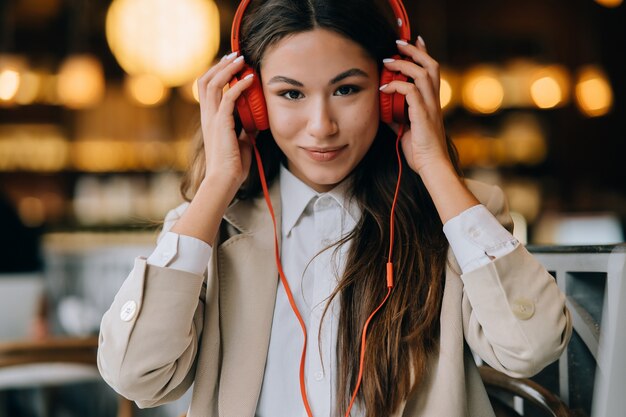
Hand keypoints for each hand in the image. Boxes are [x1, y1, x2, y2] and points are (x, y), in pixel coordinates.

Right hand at [197, 52, 254, 191]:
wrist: (225, 180)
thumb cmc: (233, 165)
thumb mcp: (243, 142)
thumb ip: (246, 129)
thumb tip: (256, 122)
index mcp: (210, 119)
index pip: (207, 88)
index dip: (218, 73)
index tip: (233, 64)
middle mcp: (207, 116)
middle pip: (206, 80)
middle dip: (221, 65)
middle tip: (236, 55)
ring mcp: (212, 119)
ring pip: (213, 84)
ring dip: (228, 69)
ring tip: (241, 60)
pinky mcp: (221, 124)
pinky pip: (227, 98)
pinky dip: (239, 85)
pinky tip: (250, 79)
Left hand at [379, 37, 451, 176]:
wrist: (431, 166)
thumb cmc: (420, 151)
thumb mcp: (404, 129)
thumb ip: (396, 116)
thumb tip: (384, 108)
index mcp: (432, 102)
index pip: (431, 70)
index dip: (423, 53)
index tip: (414, 41)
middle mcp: (434, 100)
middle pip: (430, 65)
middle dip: (414, 51)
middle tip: (398, 43)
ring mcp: (430, 106)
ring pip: (422, 73)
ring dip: (403, 64)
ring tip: (387, 61)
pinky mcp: (423, 114)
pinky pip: (411, 91)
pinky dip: (396, 85)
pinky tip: (384, 87)